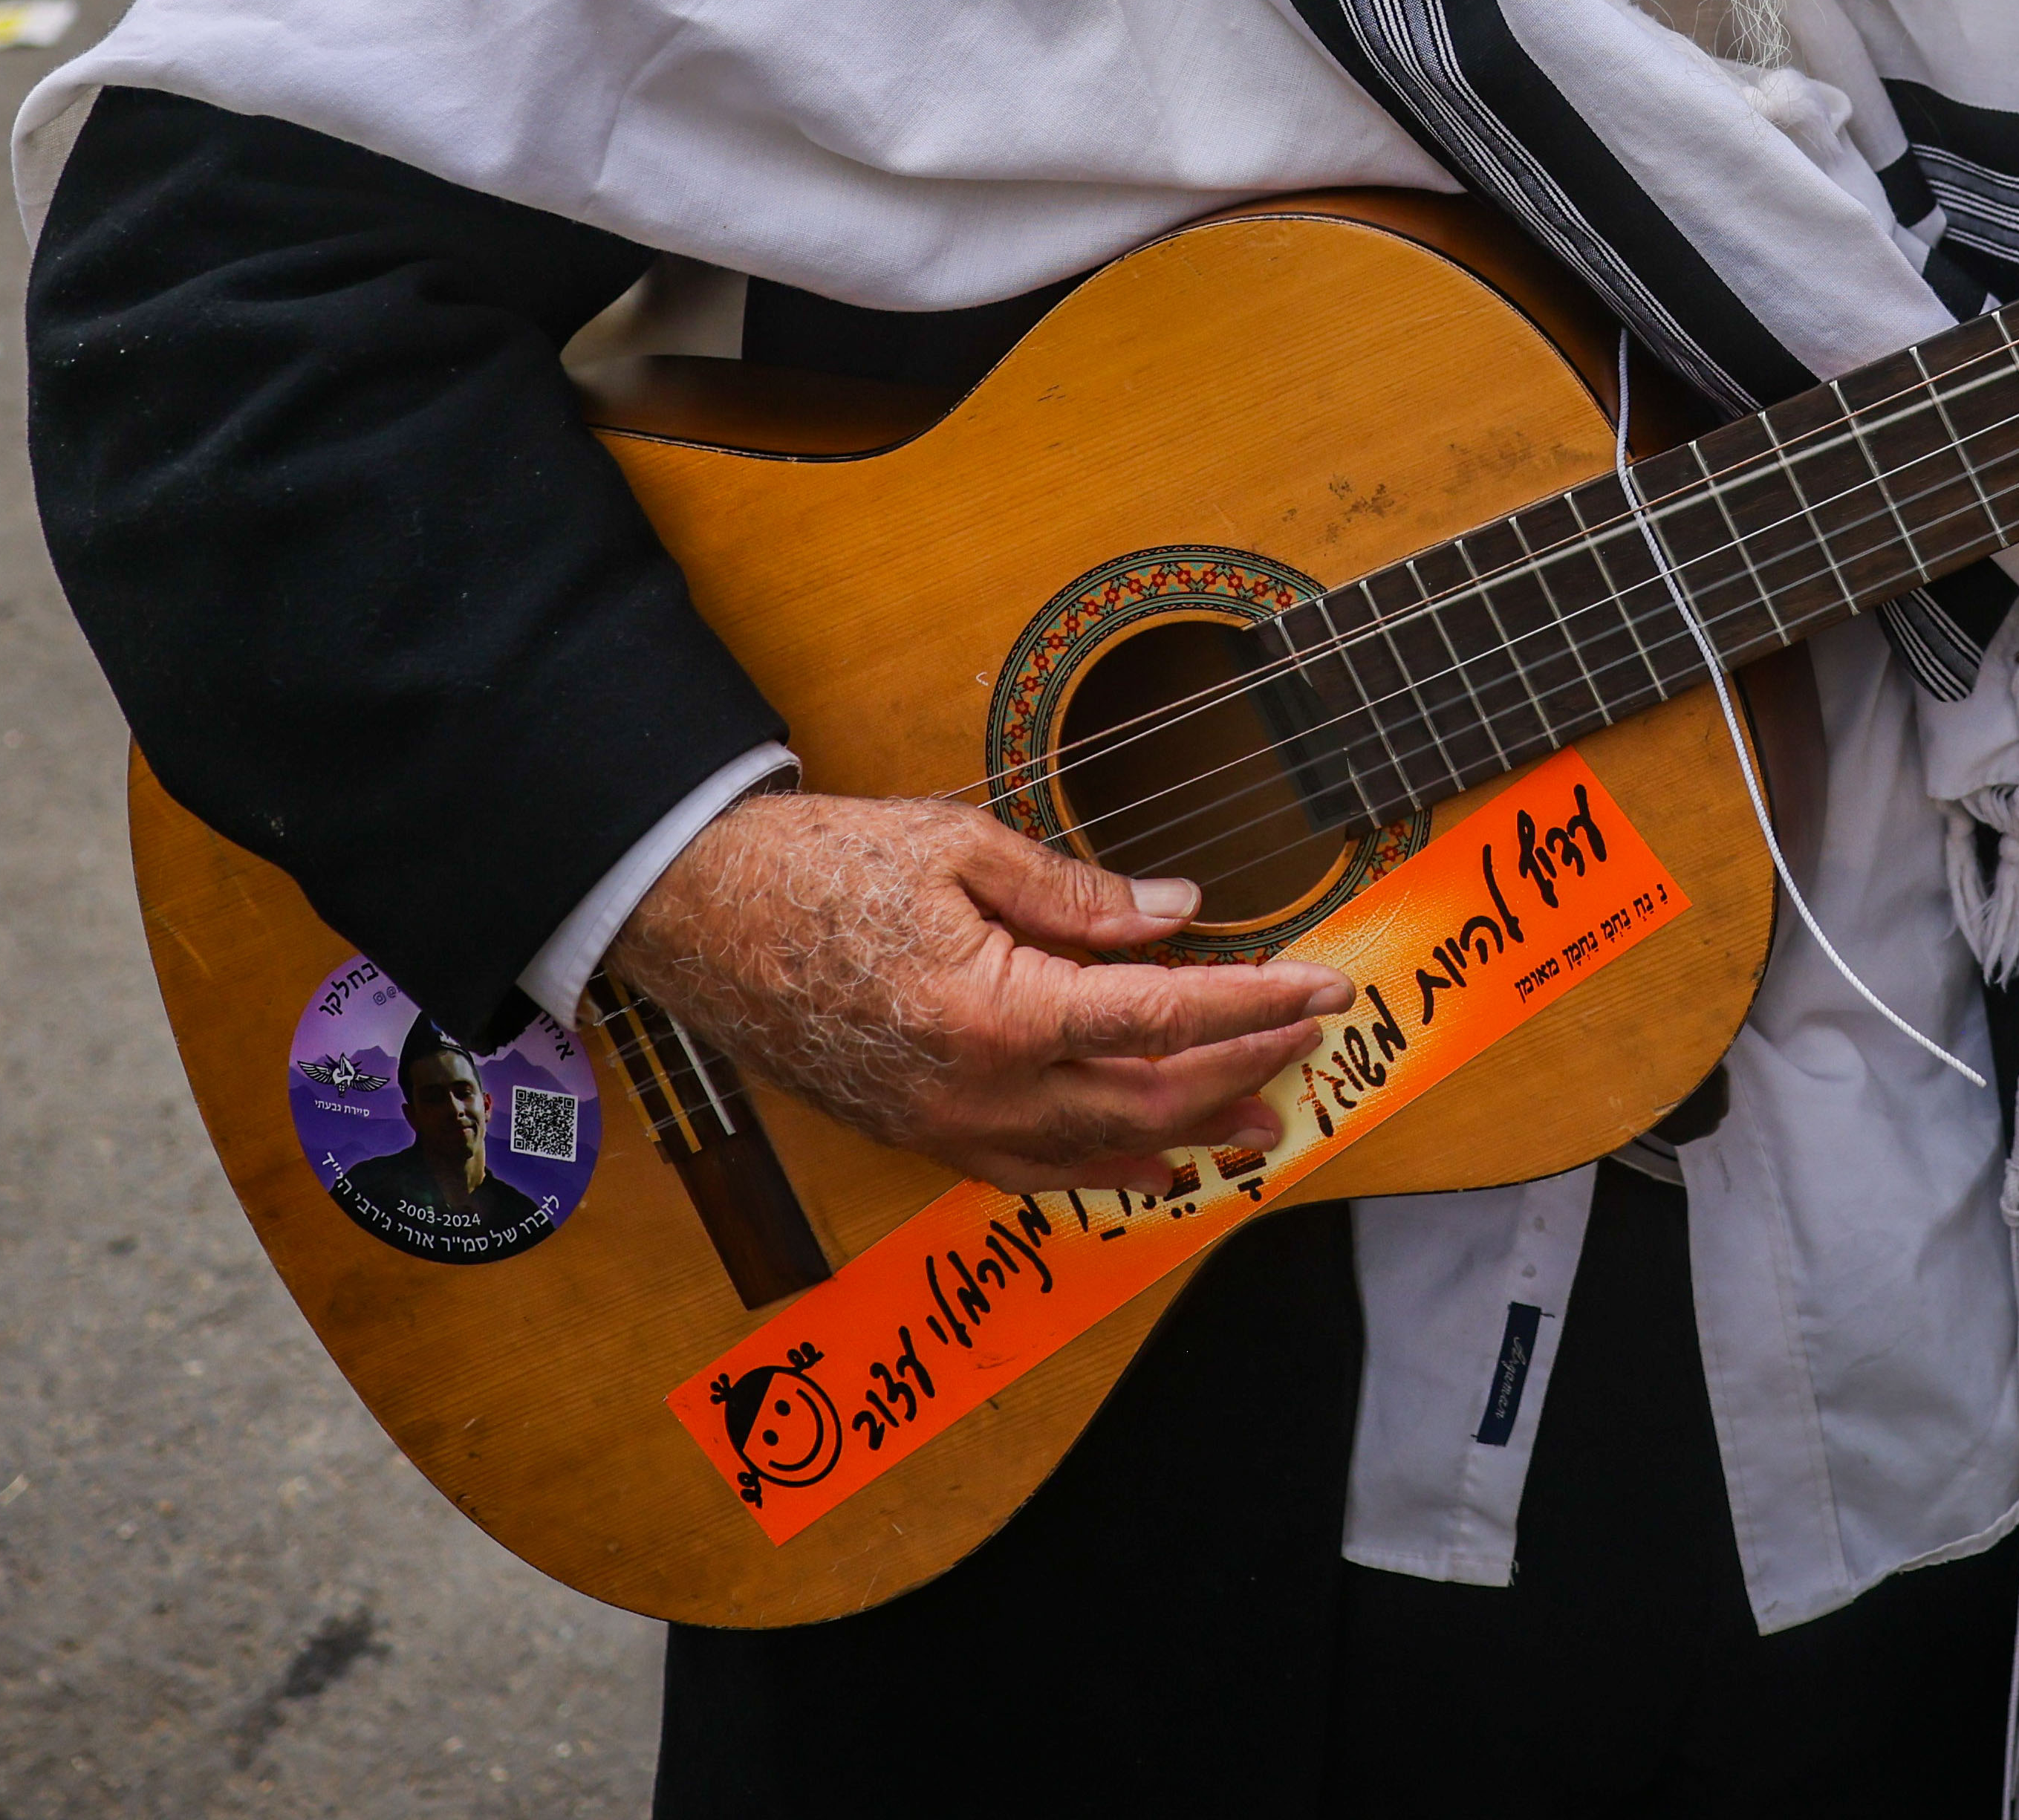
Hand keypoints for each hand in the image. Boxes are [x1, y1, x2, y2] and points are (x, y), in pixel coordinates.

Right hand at [616, 790, 1356, 1189]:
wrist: (696, 915)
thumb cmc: (817, 866)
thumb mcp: (957, 845)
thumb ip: (1077, 893)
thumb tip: (1177, 913)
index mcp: (995, 1012)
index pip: (1163, 1016)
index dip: (1254, 1003)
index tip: (1322, 987)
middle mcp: (977, 1093)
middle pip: (1147, 1099)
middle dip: (1240, 1070)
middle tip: (1305, 1039)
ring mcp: (944, 1128)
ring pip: (1098, 1154)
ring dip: (1190, 1136)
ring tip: (1263, 1121)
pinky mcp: (919, 1137)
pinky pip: (1033, 1174)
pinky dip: (1107, 1169)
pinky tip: (1153, 1161)